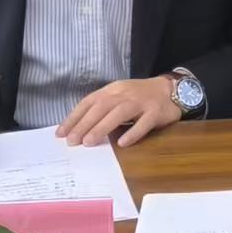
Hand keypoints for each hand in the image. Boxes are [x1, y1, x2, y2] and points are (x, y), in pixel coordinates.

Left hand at [57, 76, 183, 147]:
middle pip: (101, 107)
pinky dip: (133, 132)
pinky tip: (122, 143)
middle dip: (84, 124)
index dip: (74, 117)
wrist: (170, 89)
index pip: (89, 102)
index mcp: (113, 90)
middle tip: (72, 141)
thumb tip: (78, 129)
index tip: (60, 133)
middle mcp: (125, 94)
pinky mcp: (156, 112)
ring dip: (102, 127)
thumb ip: (102, 109)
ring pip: (119, 113)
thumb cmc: (140, 96)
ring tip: (89, 142)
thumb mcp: (119, 96)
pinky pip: (144, 123)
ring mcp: (141, 102)